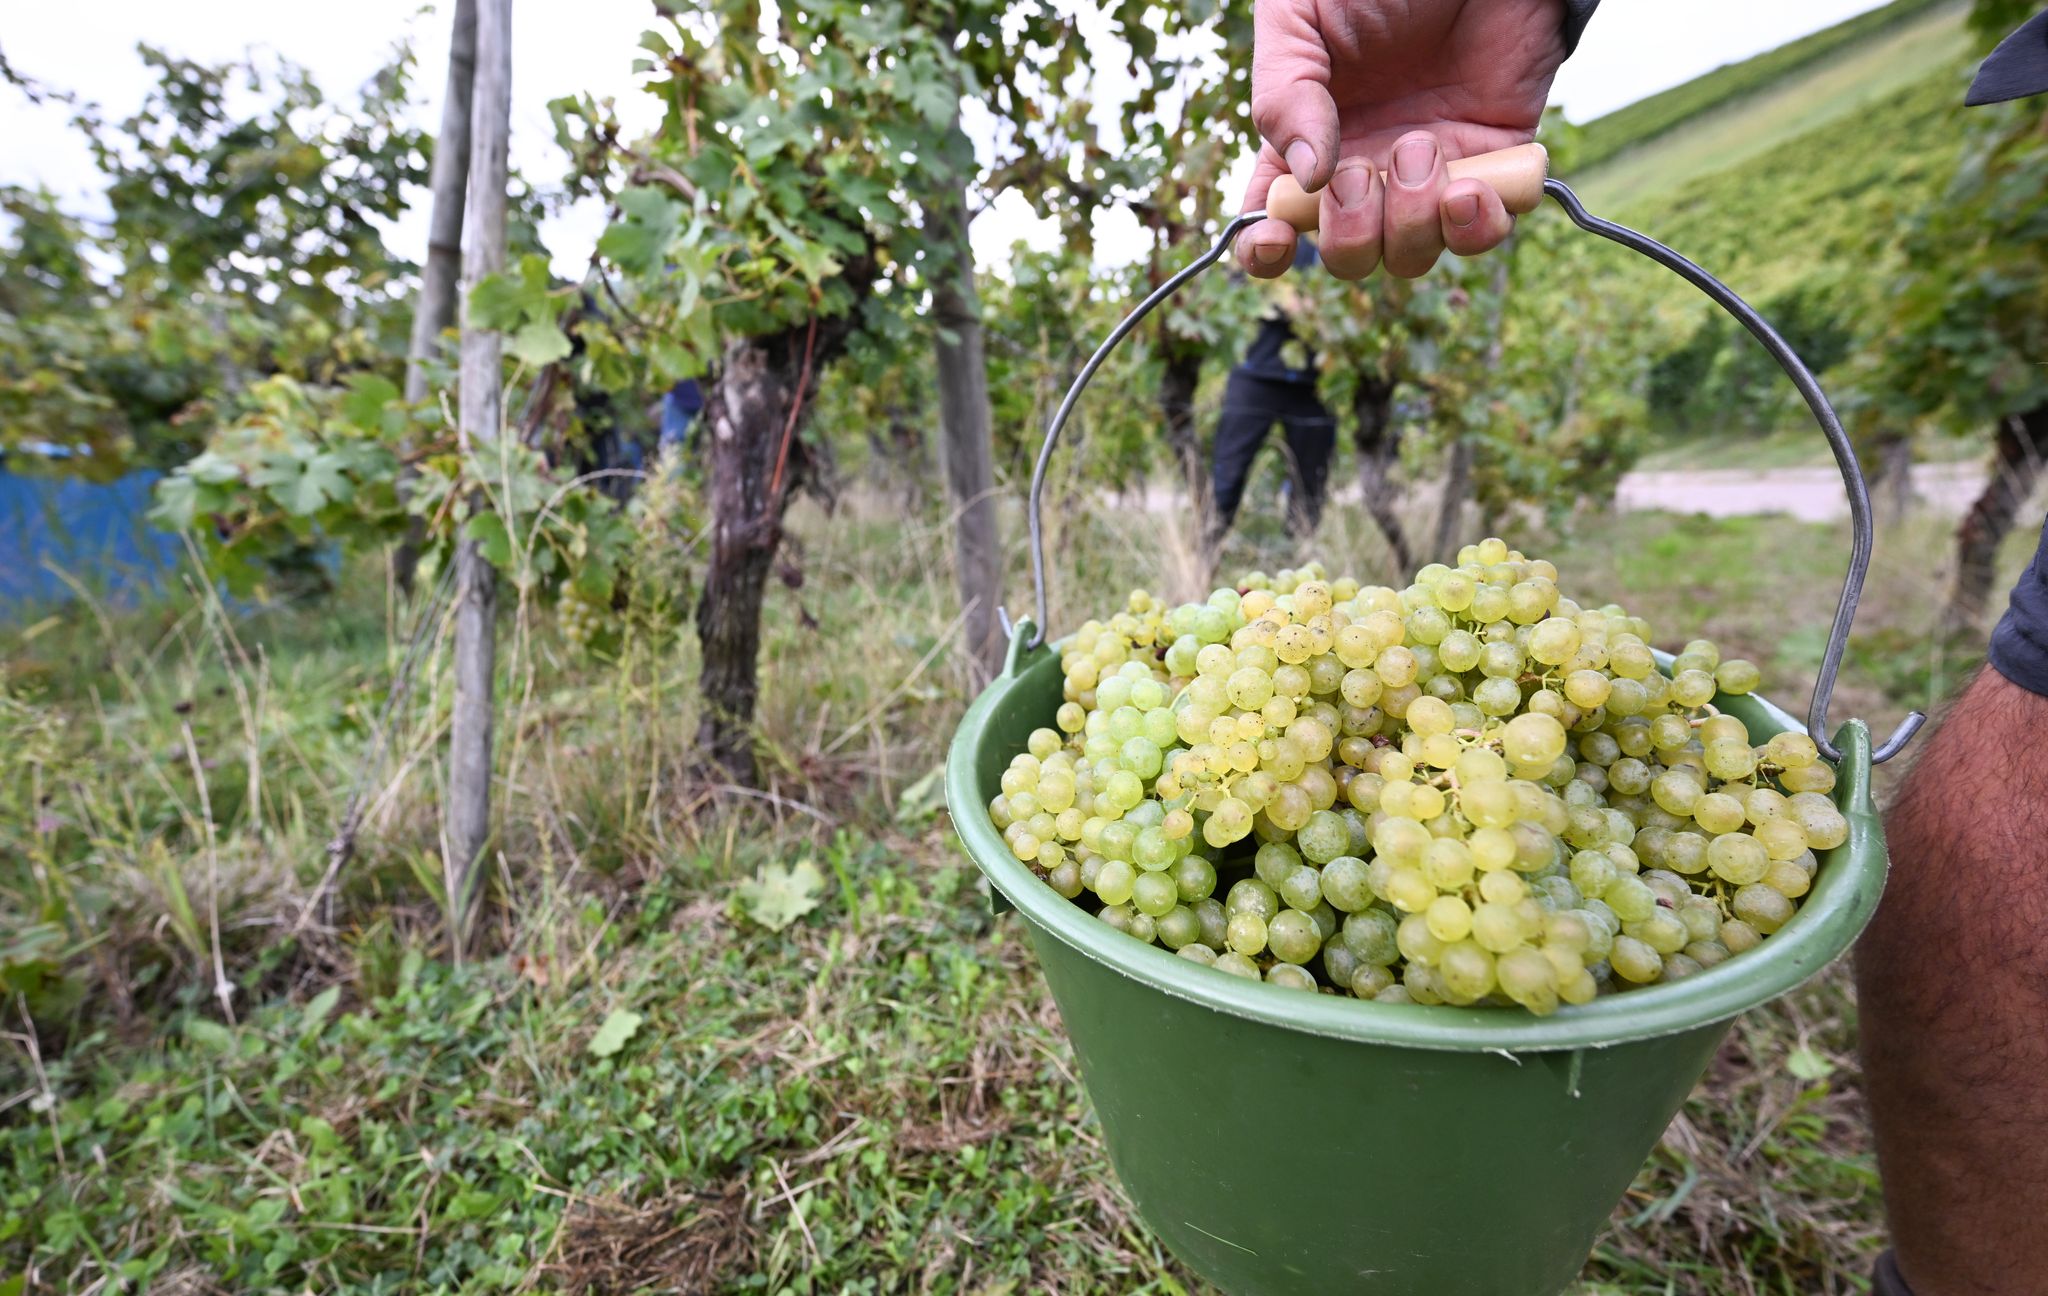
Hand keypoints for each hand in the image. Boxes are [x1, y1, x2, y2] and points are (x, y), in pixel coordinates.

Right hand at [1238, 0, 1567, 280]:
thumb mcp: (1301, 18)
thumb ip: (1283, 96)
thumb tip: (1306, 180)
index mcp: (1308, 137)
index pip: (1276, 218)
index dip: (1267, 249)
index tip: (1274, 242)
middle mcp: (1366, 167)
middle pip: (1347, 254)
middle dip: (1350, 234)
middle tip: (1361, 176)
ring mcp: (1429, 172)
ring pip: (1410, 254)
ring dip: (1411, 220)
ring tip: (1423, 144)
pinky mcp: (1494, 163)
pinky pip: (1482, 233)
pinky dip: (1474, 228)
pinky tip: (1466, 190)